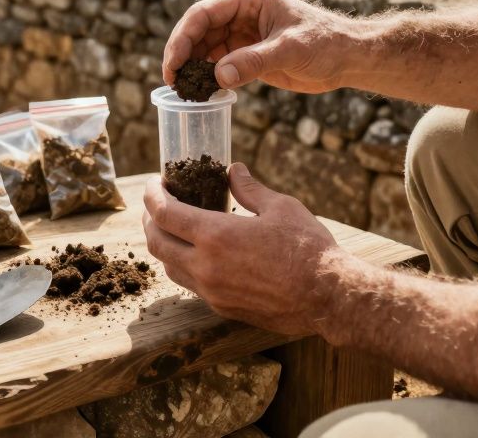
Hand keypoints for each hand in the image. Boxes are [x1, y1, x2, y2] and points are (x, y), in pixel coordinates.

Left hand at [142, 164, 339, 335]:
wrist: (328, 298)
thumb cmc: (308, 249)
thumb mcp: (280, 207)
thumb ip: (249, 188)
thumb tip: (233, 170)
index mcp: (215, 236)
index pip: (164, 213)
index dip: (152, 195)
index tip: (153, 183)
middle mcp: (205, 267)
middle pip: (156, 242)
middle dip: (149, 219)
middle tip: (156, 203)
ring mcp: (211, 291)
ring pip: (169, 266)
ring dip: (163, 244)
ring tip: (172, 227)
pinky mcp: (222, 307)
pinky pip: (189, 284)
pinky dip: (183, 264)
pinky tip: (196, 253)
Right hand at [162, 0, 358, 93]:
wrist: (347, 57)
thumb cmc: (326, 43)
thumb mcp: (290, 50)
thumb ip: (254, 62)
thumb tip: (218, 76)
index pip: (203, 13)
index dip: (183, 37)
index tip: (173, 63)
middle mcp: (239, 11)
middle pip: (197, 30)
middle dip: (182, 54)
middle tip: (172, 81)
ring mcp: (240, 32)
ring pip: (203, 48)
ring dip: (192, 67)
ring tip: (183, 90)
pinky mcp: (245, 52)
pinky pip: (217, 63)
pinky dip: (206, 77)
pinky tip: (200, 92)